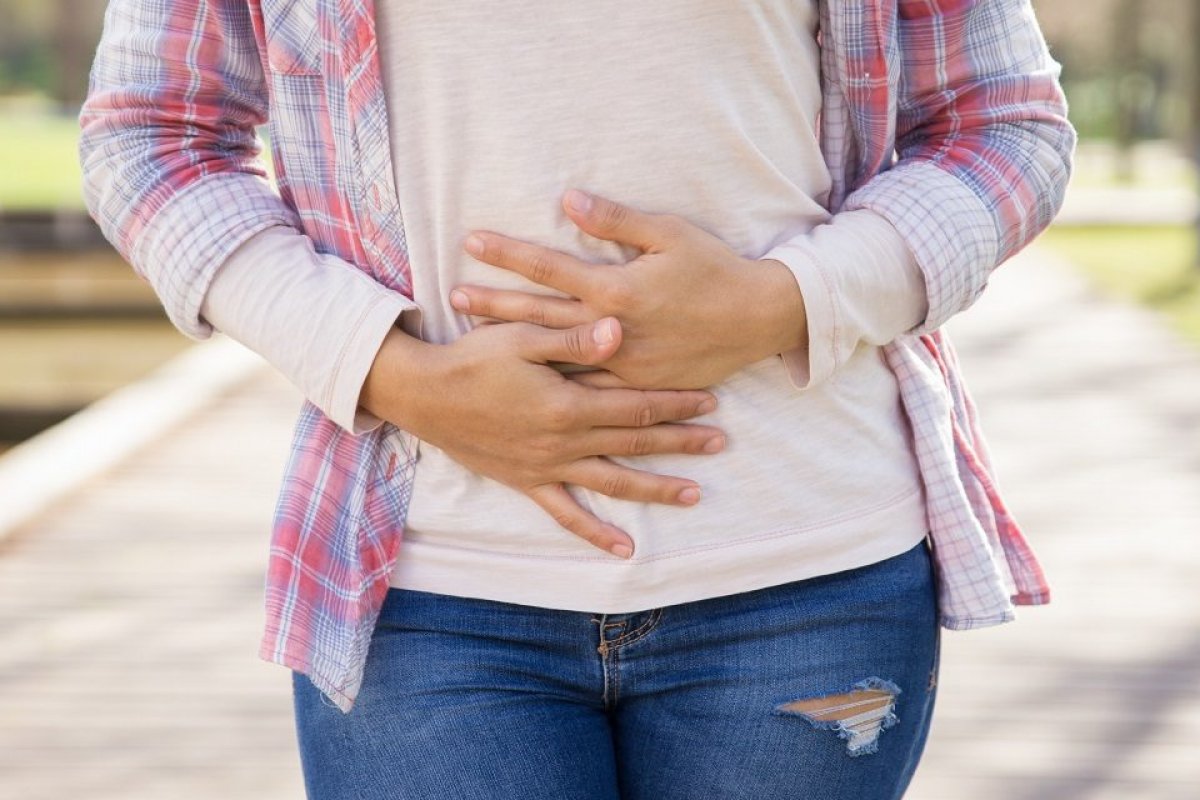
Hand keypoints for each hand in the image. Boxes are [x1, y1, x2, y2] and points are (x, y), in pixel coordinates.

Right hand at [360, 318, 724, 558]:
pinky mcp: (527, 482)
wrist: (423, 395)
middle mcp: (563, 441)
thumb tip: (619, 331)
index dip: (675, 402)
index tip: (710, 400)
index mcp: (567, 403)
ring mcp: (546, 467)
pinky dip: (596, 532)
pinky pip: (566, 514)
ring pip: (613, 482)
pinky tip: (624, 548)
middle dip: (681, 442)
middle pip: (634, 443)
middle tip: (720, 443)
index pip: (635, 405)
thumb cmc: (472, 358)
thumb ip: (573, 338)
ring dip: (655, 488)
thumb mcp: (521, 337)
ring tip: (694, 494)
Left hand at [451, 190, 808, 389]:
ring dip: (513, 345)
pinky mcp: (635, 386)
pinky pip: (586, 387)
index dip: (508, 252)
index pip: (548, 268)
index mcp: (616, 289)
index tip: (471, 242)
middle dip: (493, 303)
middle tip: (454, 297)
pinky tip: (524, 380)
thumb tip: (569, 198)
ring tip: (474, 339)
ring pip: (555, 356)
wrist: (757, 320)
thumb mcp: (669, 233)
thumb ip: (616, 220)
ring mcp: (621, 363)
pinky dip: (552, 380)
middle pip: (539, 315)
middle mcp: (611, 330)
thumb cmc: (714, 270)